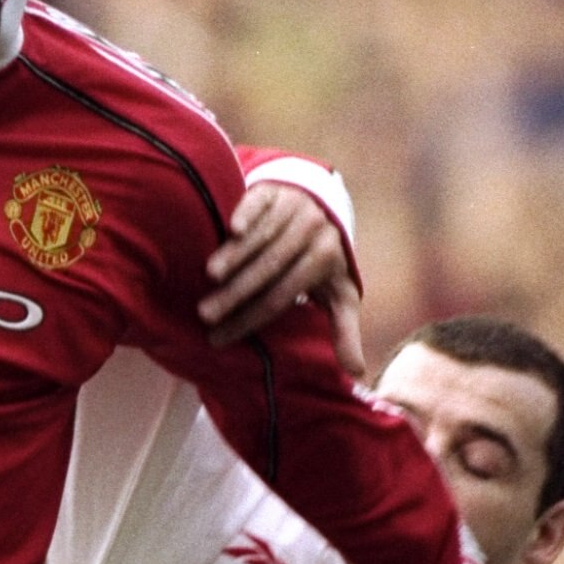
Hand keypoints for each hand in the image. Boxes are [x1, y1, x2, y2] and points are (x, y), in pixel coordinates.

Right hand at [201, 184, 362, 374]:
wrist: (321, 205)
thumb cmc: (323, 260)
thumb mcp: (339, 294)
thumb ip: (344, 330)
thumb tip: (357, 373)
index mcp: (327, 259)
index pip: (282, 295)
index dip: (251, 318)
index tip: (221, 337)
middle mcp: (313, 230)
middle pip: (271, 267)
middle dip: (237, 293)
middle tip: (206, 314)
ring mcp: (293, 206)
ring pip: (261, 236)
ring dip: (234, 256)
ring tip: (208, 279)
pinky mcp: (274, 190)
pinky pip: (257, 202)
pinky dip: (245, 214)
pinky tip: (229, 230)